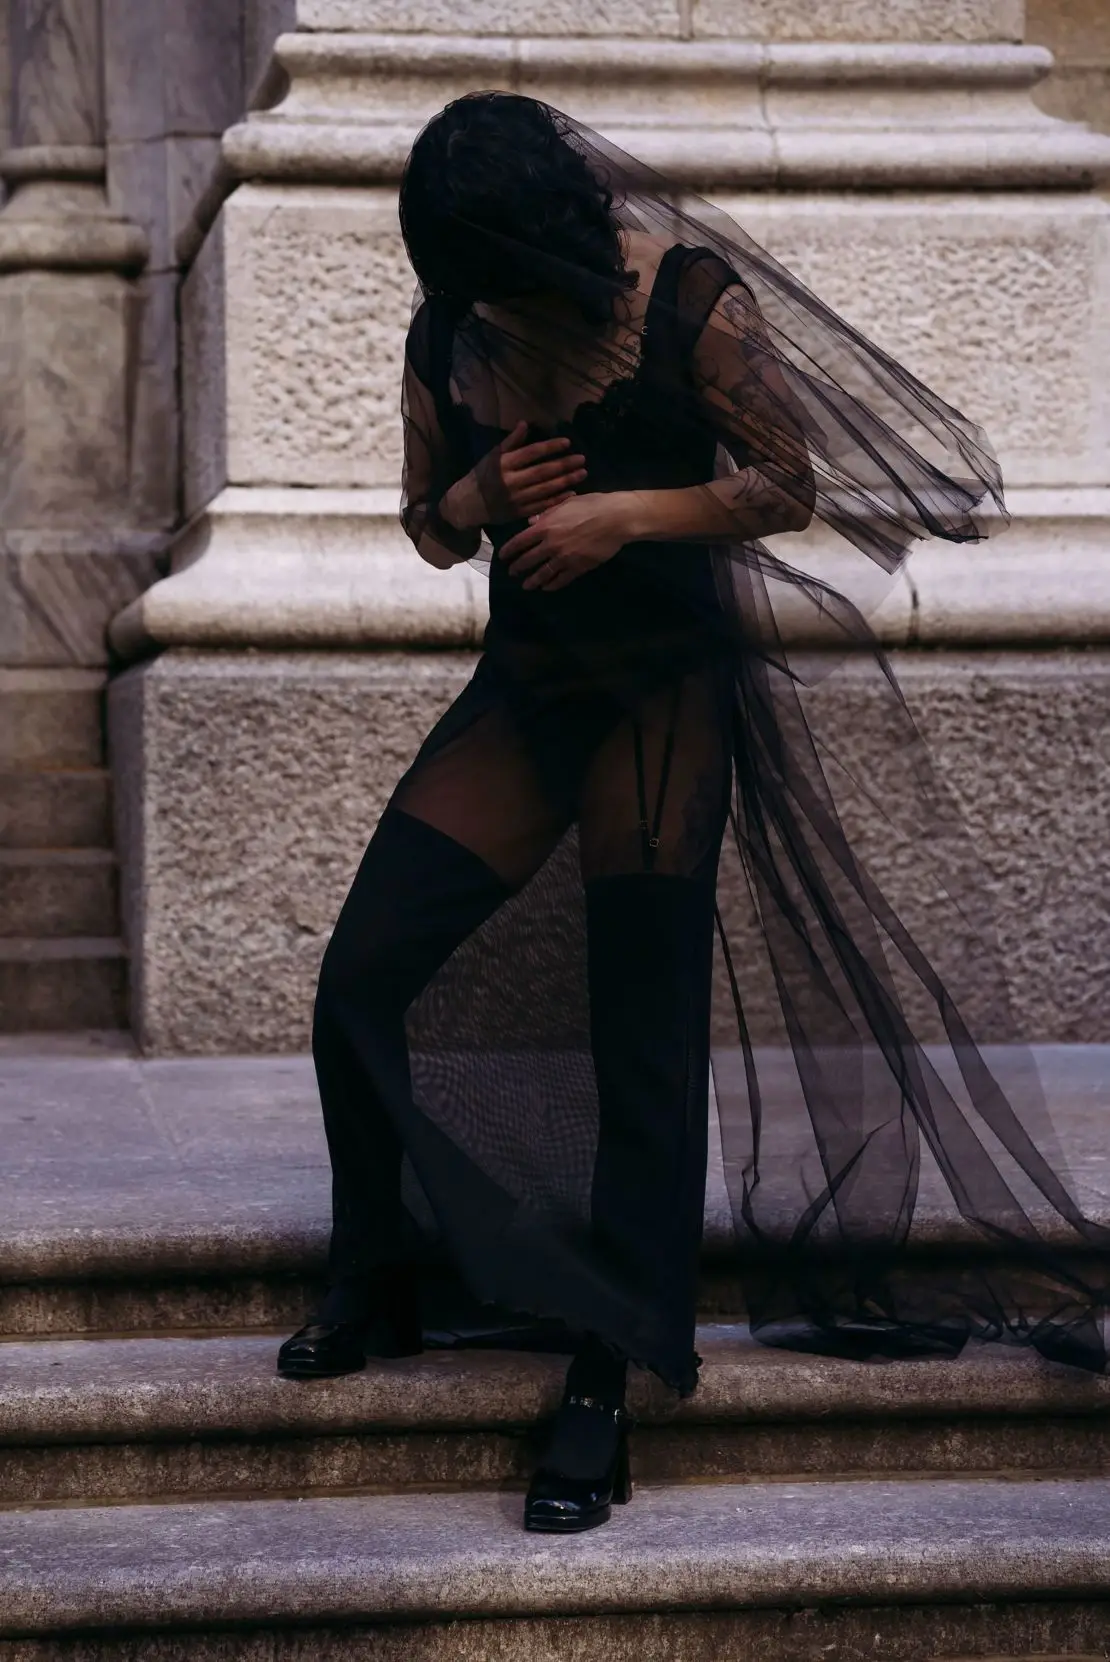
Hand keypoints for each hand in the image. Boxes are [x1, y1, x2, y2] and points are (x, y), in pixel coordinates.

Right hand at [442, 420, 586, 529]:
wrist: (467, 504)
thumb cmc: (481, 476)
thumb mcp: (492, 456)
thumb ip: (511, 441)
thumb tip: (525, 423)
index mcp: (504, 464)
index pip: (532, 452)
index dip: (550, 447)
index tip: (567, 442)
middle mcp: (511, 481)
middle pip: (542, 472)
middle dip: (564, 465)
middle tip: (582, 459)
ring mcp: (516, 499)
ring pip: (545, 489)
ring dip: (565, 481)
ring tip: (582, 473)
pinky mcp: (519, 513)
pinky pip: (542, 506)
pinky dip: (557, 499)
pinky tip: (571, 493)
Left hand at [499, 493, 627, 591]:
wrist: (616, 518)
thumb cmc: (592, 505)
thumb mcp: (566, 504)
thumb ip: (546, 514)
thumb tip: (531, 522)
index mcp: (546, 526)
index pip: (520, 542)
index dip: (509, 550)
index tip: (503, 557)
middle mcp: (551, 544)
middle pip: (528, 560)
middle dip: (518, 568)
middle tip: (512, 572)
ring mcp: (564, 558)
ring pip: (543, 573)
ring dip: (533, 581)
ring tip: (527, 585)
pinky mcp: (578, 568)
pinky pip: (561, 579)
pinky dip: (552, 585)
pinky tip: (547, 587)